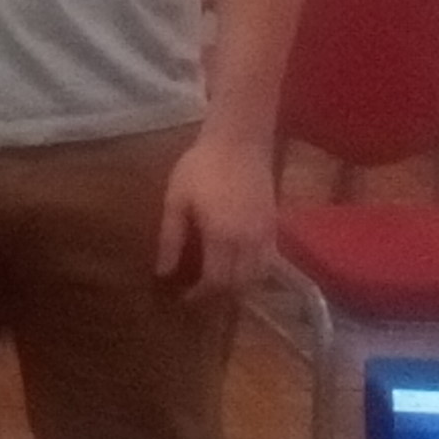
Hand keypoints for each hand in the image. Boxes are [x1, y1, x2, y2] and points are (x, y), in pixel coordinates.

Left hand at [155, 132, 275, 299]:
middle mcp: (249, 242)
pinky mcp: (274, 225)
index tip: (184, 298)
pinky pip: (269, 261)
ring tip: (219, 284)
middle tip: (199, 294)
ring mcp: (266, 234)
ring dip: (239, 287)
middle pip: (239, 285)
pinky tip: (240, 268)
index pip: (216, 282)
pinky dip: (255, 273)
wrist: (239, 140)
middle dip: (219, 295)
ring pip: (258, 277)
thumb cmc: (202, 166)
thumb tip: (163, 272)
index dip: (200, 295)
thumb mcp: (177, 199)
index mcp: (222, 237)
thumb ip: (171, 238)